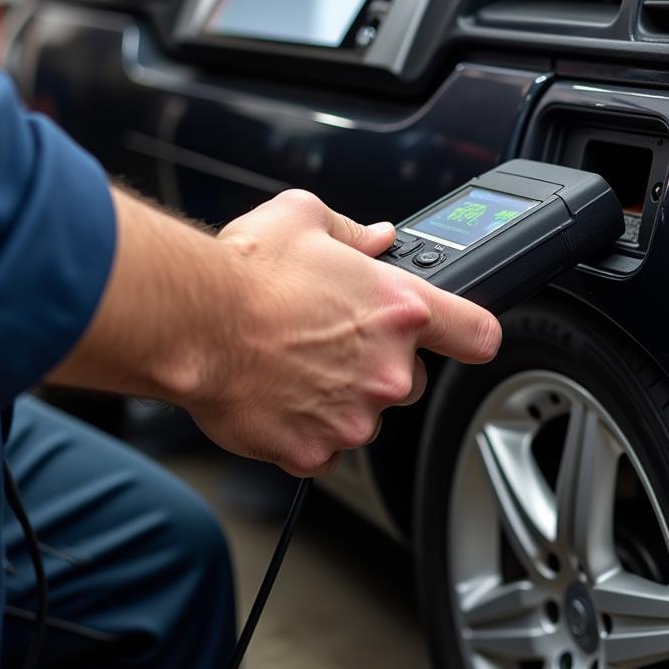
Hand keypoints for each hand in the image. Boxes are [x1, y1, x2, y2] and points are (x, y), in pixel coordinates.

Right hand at [191, 189, 501, 476]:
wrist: (192, 322)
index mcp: (399, 309)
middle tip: (333, 340)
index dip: (471, 334)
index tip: (464, 337)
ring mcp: (353, 416)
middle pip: (411, 378)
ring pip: (366, 415)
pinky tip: (278, 394)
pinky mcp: (314, 451)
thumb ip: (353, 232)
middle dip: (380, 364)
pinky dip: (306, 428)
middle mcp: (386, 368)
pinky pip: (325, 447)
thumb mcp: (305, 217)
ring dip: (342, 397)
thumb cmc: (247, 271)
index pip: (477, 334)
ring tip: (294, 364)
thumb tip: (375, 238)